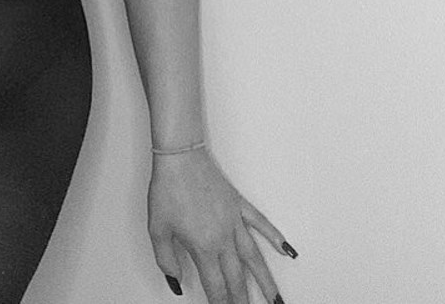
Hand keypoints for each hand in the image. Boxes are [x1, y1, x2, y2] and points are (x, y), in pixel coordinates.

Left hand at [148, 147, 292, 302]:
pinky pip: (262, 224)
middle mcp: (224, 238)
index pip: (216, 286)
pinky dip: (275, 237)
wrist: (180, 155)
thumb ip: (166, 259)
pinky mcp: (239, 204)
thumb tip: (175, 280)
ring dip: (266, 282)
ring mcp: (234, 221)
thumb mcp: (157, 228)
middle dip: (242, 300)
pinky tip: (287, 250)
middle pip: (237, 278)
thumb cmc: (168, 188)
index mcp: (203, 247)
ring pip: (255, 258)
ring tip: (276, 300)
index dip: (220, 303)